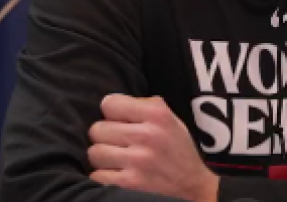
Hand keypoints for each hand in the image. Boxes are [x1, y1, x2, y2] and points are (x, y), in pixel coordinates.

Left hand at [88, 94, 219, 201]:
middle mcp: (147, 135)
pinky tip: (117, 173)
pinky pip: (97, 175)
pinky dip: (104, 175)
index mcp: (157, 114)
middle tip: (118, 141)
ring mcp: (138, 161)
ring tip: (116, 158)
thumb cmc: (177, 148)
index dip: (112, 112)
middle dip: (105, 135)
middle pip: (97, 129)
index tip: (119, 119)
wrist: (192, 183)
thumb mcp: (170, 118)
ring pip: (94, 153)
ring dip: (103, 157)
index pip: (109, 103)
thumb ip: (145, 106)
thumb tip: (112, 104)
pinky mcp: (130, 183)